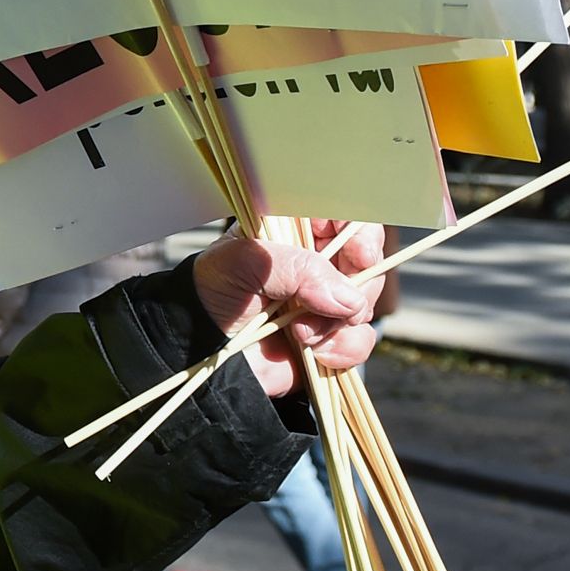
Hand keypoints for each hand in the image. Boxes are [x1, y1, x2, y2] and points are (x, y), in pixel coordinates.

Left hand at [191, 221, 387, 396]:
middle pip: (367, 263)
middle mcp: (316, 265)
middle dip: (355, 284)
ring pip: (365, 304)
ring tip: (300, 331)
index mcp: (295, 233)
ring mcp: (325, 302)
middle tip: (327, 301)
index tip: (359, 254)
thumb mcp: (245, 265)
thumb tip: (348, 300)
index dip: (360, 234)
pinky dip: (342, 348)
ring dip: (339, 321)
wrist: (202, 349)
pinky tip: (313, 351)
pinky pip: (360, 340)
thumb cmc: (214, 292)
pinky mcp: (330, 338)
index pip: (344, 219)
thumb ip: (296, 270)